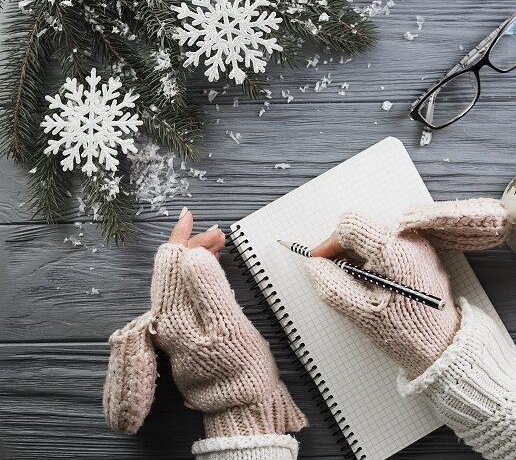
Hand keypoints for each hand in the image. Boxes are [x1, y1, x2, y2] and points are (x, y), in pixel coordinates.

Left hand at [104, 207, 306, 437]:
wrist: (241, 405)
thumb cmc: (240, 368)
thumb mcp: (228, 324)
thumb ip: (209, 288)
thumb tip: (192, 254)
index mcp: (174, 314)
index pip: (169, 264)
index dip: (181, 238)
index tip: (191, 216)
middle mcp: (167, 320)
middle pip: (172, 271)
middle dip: (192, 246)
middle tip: (218, 233)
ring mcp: (175, 329)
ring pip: (179, 283)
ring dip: (196, 260)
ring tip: (218, 245)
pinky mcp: (186, 335)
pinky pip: (187, 296)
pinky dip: (200, 278)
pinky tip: (212, 272)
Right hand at [306, 198, 508, 375]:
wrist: (445, 347)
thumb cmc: (408, 333)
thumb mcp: (361, 314)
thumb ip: (332, 286)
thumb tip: (314, 266)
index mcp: (394, 250)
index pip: (350, 226)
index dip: (328, 243)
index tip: (319, 263)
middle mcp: (409, 240)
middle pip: (362, 228)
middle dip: (342, 250)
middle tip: (335, 277)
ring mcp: (418, 246)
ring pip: (373, 236)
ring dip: (357, 256)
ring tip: (355, 285)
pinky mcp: (421, 255)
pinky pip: (388, 246)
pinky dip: (372, 259)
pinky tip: (372, 284)